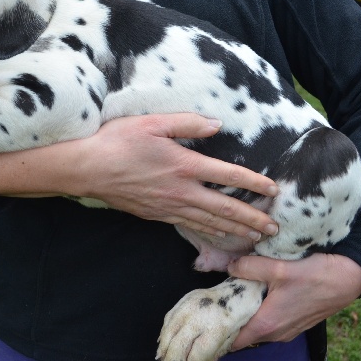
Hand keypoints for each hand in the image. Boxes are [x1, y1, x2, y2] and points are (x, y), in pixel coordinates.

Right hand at [0, 113, 278, 239]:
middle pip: (224, 208)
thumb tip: (217, 124)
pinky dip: (209, 232)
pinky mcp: (155, 215)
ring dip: (235, 230)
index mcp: (184, 165)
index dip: (253, 183)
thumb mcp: (153, 122)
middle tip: (274, 229)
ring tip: (255, 238)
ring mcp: (168, 206)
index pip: (228, 176)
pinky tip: (218, 235)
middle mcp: (180, 190)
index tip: (274, 190)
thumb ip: (187, 123)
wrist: (87, 168)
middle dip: (252, 219)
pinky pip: (189, 226)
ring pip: (209, 222)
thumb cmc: (117, 141)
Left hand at [228, 253, 360, 349]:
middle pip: (244, 334)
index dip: (219, 332)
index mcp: (268, 324)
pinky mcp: (295, 323)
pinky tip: (257, 296)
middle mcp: (277, 333)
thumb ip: (250, 267)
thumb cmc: (316, 276)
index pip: (234, 341)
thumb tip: (230, 266)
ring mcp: (287, 330)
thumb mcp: (279, 268)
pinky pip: (270, 323)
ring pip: (257, 328)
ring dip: (247, 316)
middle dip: (230, 321)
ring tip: (234, 297)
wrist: (349, 278)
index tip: (206, 320)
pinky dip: (260, 314)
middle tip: (217, 303)